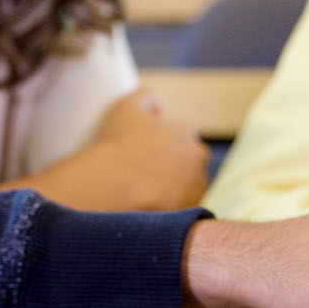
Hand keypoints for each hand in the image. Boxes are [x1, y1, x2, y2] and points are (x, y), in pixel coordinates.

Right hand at [33, 89, 209, 211]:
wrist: (111, 186)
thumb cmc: (116, 144)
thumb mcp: (125, 107)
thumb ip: (146, 97)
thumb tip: (159, 106)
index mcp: (185, 130)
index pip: (179, 136)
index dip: (160, 143)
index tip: (141, 152)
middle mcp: (198, 155)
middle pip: (188, 160)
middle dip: (173, 165)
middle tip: (144, 173)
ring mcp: (197, 185)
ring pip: (188, 185)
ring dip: (174, 186)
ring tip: (146, 191)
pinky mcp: (190, 210)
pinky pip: (183, 208)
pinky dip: (171, 207)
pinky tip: (150, 206)